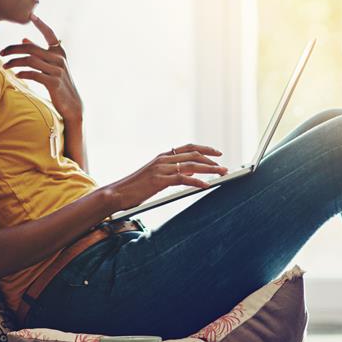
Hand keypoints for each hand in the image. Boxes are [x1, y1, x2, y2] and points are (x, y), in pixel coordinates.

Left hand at [0, 12, 82, 120]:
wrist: (73, 105)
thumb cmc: (59, 84)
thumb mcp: (52, 66)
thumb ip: (39, 53)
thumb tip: (24, 39)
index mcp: (60, 52)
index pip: (50, 34)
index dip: (41, 24)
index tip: (31, 15)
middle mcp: (59, 59)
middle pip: (31, 48)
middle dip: (13, 49)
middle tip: (2, 53)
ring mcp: (57, 70)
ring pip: (30, 60)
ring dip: (14, 62)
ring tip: (5, 66)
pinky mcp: (54, 82)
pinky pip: (34, 74)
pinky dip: (23, 73)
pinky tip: (16, 75)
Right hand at [106, 144, 228, 211]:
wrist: (117, 193)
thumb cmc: (135, 188)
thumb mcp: (155, 177)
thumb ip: (171, 173)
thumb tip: (190, 174)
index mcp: (162, 157)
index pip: (188, 148)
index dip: (205, 149)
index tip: (218, 153)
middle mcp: (163, 159)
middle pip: (194, 155)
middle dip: (212, 160)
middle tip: (224, 167)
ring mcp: (161, 169)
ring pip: (192, 166)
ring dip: (209, 170)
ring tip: (222, 174)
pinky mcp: (159, 180)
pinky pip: (183, 179)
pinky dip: (197, 182)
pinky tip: (206, 185)